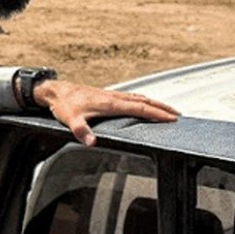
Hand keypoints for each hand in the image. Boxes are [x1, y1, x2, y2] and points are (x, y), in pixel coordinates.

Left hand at [34, 80, 179, 145]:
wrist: (56, 91)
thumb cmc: (64, 104)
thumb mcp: (71, 120)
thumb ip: (81, 131)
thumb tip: (91, 142)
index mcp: (111, 103)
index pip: (140, 109)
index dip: (157, 113)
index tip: (171, 118)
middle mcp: (115, 97)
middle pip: (146, 101)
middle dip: (163, 107)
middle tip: (178, 115)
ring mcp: (113, 95)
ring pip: (140, 98)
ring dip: (156, 103)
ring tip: (168, 110)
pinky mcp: (109, 96)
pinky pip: (133, 97)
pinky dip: (145, 101)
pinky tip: (146, 105)